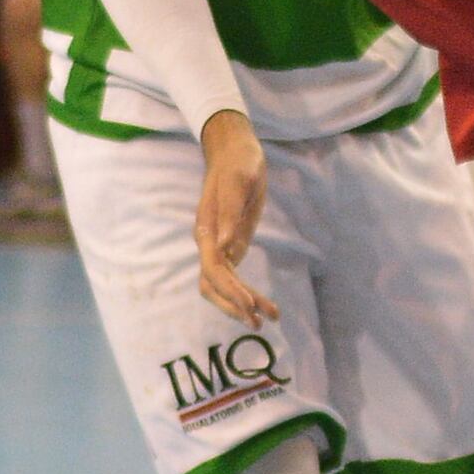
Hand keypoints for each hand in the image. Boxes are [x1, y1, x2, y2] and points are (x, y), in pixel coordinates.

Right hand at [192, 110, 276, 328]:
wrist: (236, 152)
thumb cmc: (238, 163)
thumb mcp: (239, 181)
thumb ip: (230, 212)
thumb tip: (224, 245)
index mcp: (206, 229)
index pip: (213, 269)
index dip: (230, 290)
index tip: (250, 304)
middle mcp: (209, 242)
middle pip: (213, 285)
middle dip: (234, 305)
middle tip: (259, 322)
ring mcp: (218, 246)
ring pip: (222, 286)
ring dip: (240, 305)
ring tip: (267, 319)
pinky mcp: (231, 246)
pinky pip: (235, 278)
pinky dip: (248, 293)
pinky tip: (266, 306)